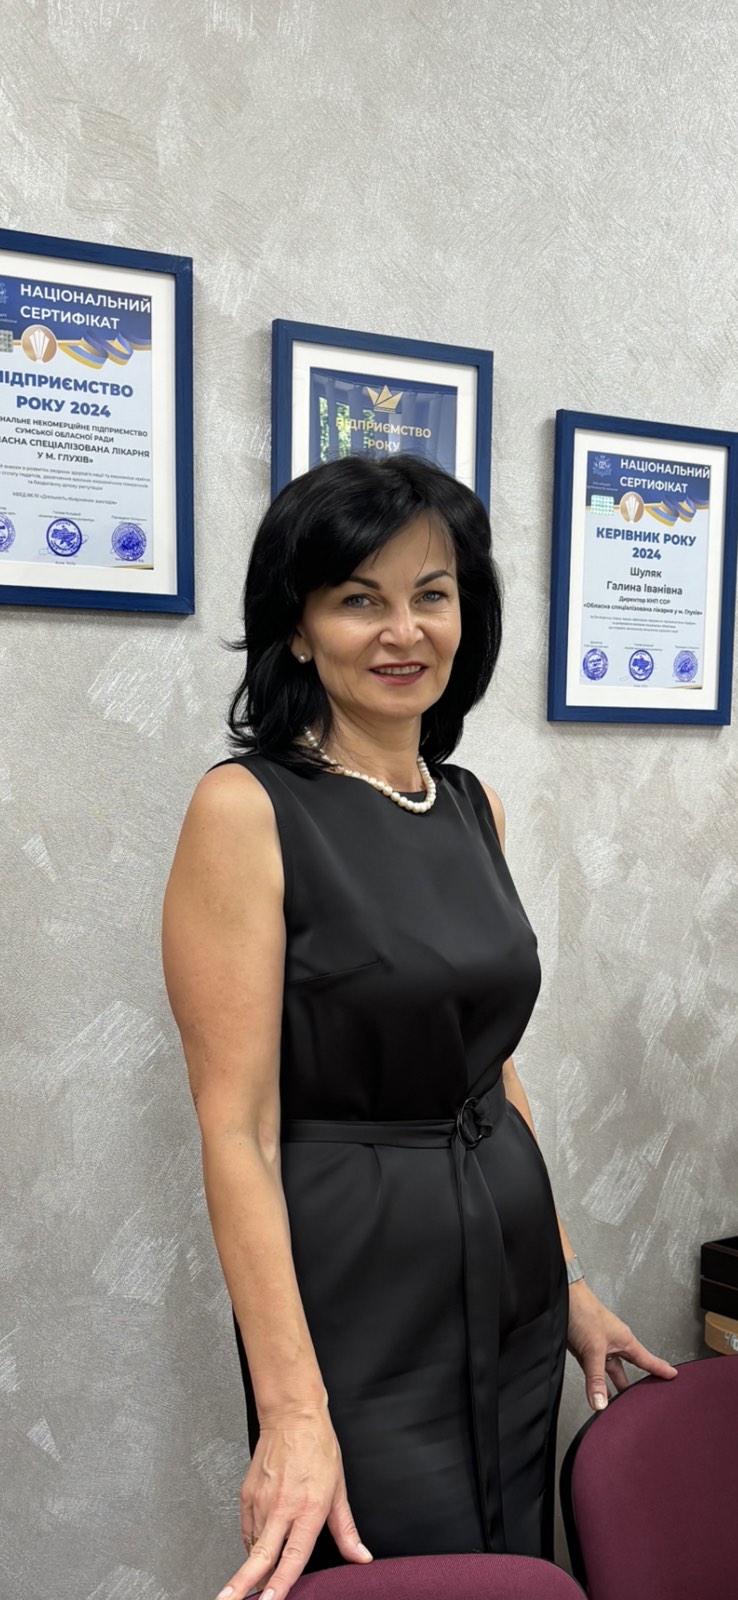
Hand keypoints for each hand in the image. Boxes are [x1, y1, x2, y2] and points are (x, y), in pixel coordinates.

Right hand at [214, 1407, 372, 1599]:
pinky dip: (250, 1544)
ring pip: (252, 1545)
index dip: (280, 1585)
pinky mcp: (247, 1494)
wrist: (292, 1417)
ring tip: (243, 1589)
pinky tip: (256, 1551)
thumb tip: (360, 1557)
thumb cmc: (318, 1448)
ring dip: (250, 1568)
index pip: (292, 1557)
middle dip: (243, 1584)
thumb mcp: (339, 1490)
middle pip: (260, 1557)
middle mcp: (282, 1508)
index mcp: (308, 1509)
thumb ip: (347, 1530)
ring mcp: (261, 1501)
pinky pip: (246, 1529)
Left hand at [567, 1280, 677, 1411]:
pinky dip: (598, 1383)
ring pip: (611, 1372)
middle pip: (629, 1370)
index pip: (647, 1359)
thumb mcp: (593, 1349)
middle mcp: (614, 1344)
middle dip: (637, 1385)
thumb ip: (596, 1379)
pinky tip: (598, 1393)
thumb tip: (601, 1403)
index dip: (661, 1369)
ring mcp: (599, 1348)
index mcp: (624, 1340)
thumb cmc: (583, 1311)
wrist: (562, 1298)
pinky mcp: (585, 1351)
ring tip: (621, 1405)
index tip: (673, 1376)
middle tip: (647, 1399)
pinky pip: (596, 1372)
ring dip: (615, 1387)